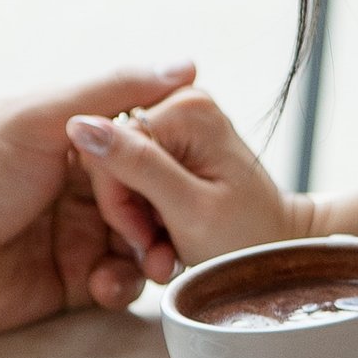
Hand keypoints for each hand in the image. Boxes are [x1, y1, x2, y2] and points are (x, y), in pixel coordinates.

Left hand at [0, 65, 196, 336]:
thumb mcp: (36, 121)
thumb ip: (110, 92)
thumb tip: (186, 65)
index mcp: (70, 134)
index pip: (142, 140)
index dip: (165, 159)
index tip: (187, 176)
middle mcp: (77, 180)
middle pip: (148, 194)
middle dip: (165, 215)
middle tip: (169, 235)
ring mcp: (74, 231)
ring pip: (140, 241)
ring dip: (151, 253)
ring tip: (149, 267)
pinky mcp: (69, 281)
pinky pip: (117, 282)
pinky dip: (122, 285)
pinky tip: (105, 288)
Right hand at [64, 84, 309, 285]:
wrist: (277, 252)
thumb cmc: (247, 240)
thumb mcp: (189, 209)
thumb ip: (137, 165)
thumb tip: (80, 124)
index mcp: (186, 109)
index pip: (109, 145)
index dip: (116, 200)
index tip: (146, 237)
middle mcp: (181, 104)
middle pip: (112, 157)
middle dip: (129, 211)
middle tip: (158, 247)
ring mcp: (179, 124)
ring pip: (120, 172)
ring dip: (138, 219)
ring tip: (168, 247)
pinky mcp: (175, 145)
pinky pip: (135, 177)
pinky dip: (147, 214)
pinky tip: (169, 235)